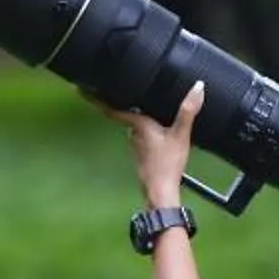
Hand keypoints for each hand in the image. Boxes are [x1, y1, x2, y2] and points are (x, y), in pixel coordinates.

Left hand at [83, 81, 203, 208]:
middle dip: (120, 102)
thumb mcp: (181, 135)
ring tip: (138, 101)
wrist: (161, 191)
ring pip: (134, 125)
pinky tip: (154, 127)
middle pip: (124, 113)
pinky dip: (144, 128)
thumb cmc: (167, 165)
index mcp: (138, 125)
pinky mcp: (141, 154)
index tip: (80, 89)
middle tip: (112, 87)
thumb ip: (188, 111)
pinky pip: (141, 135)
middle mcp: (132, 134)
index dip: (96, 98)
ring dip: (135, 115)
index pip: (112, 109)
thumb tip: (197, 87)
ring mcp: (135, 145)